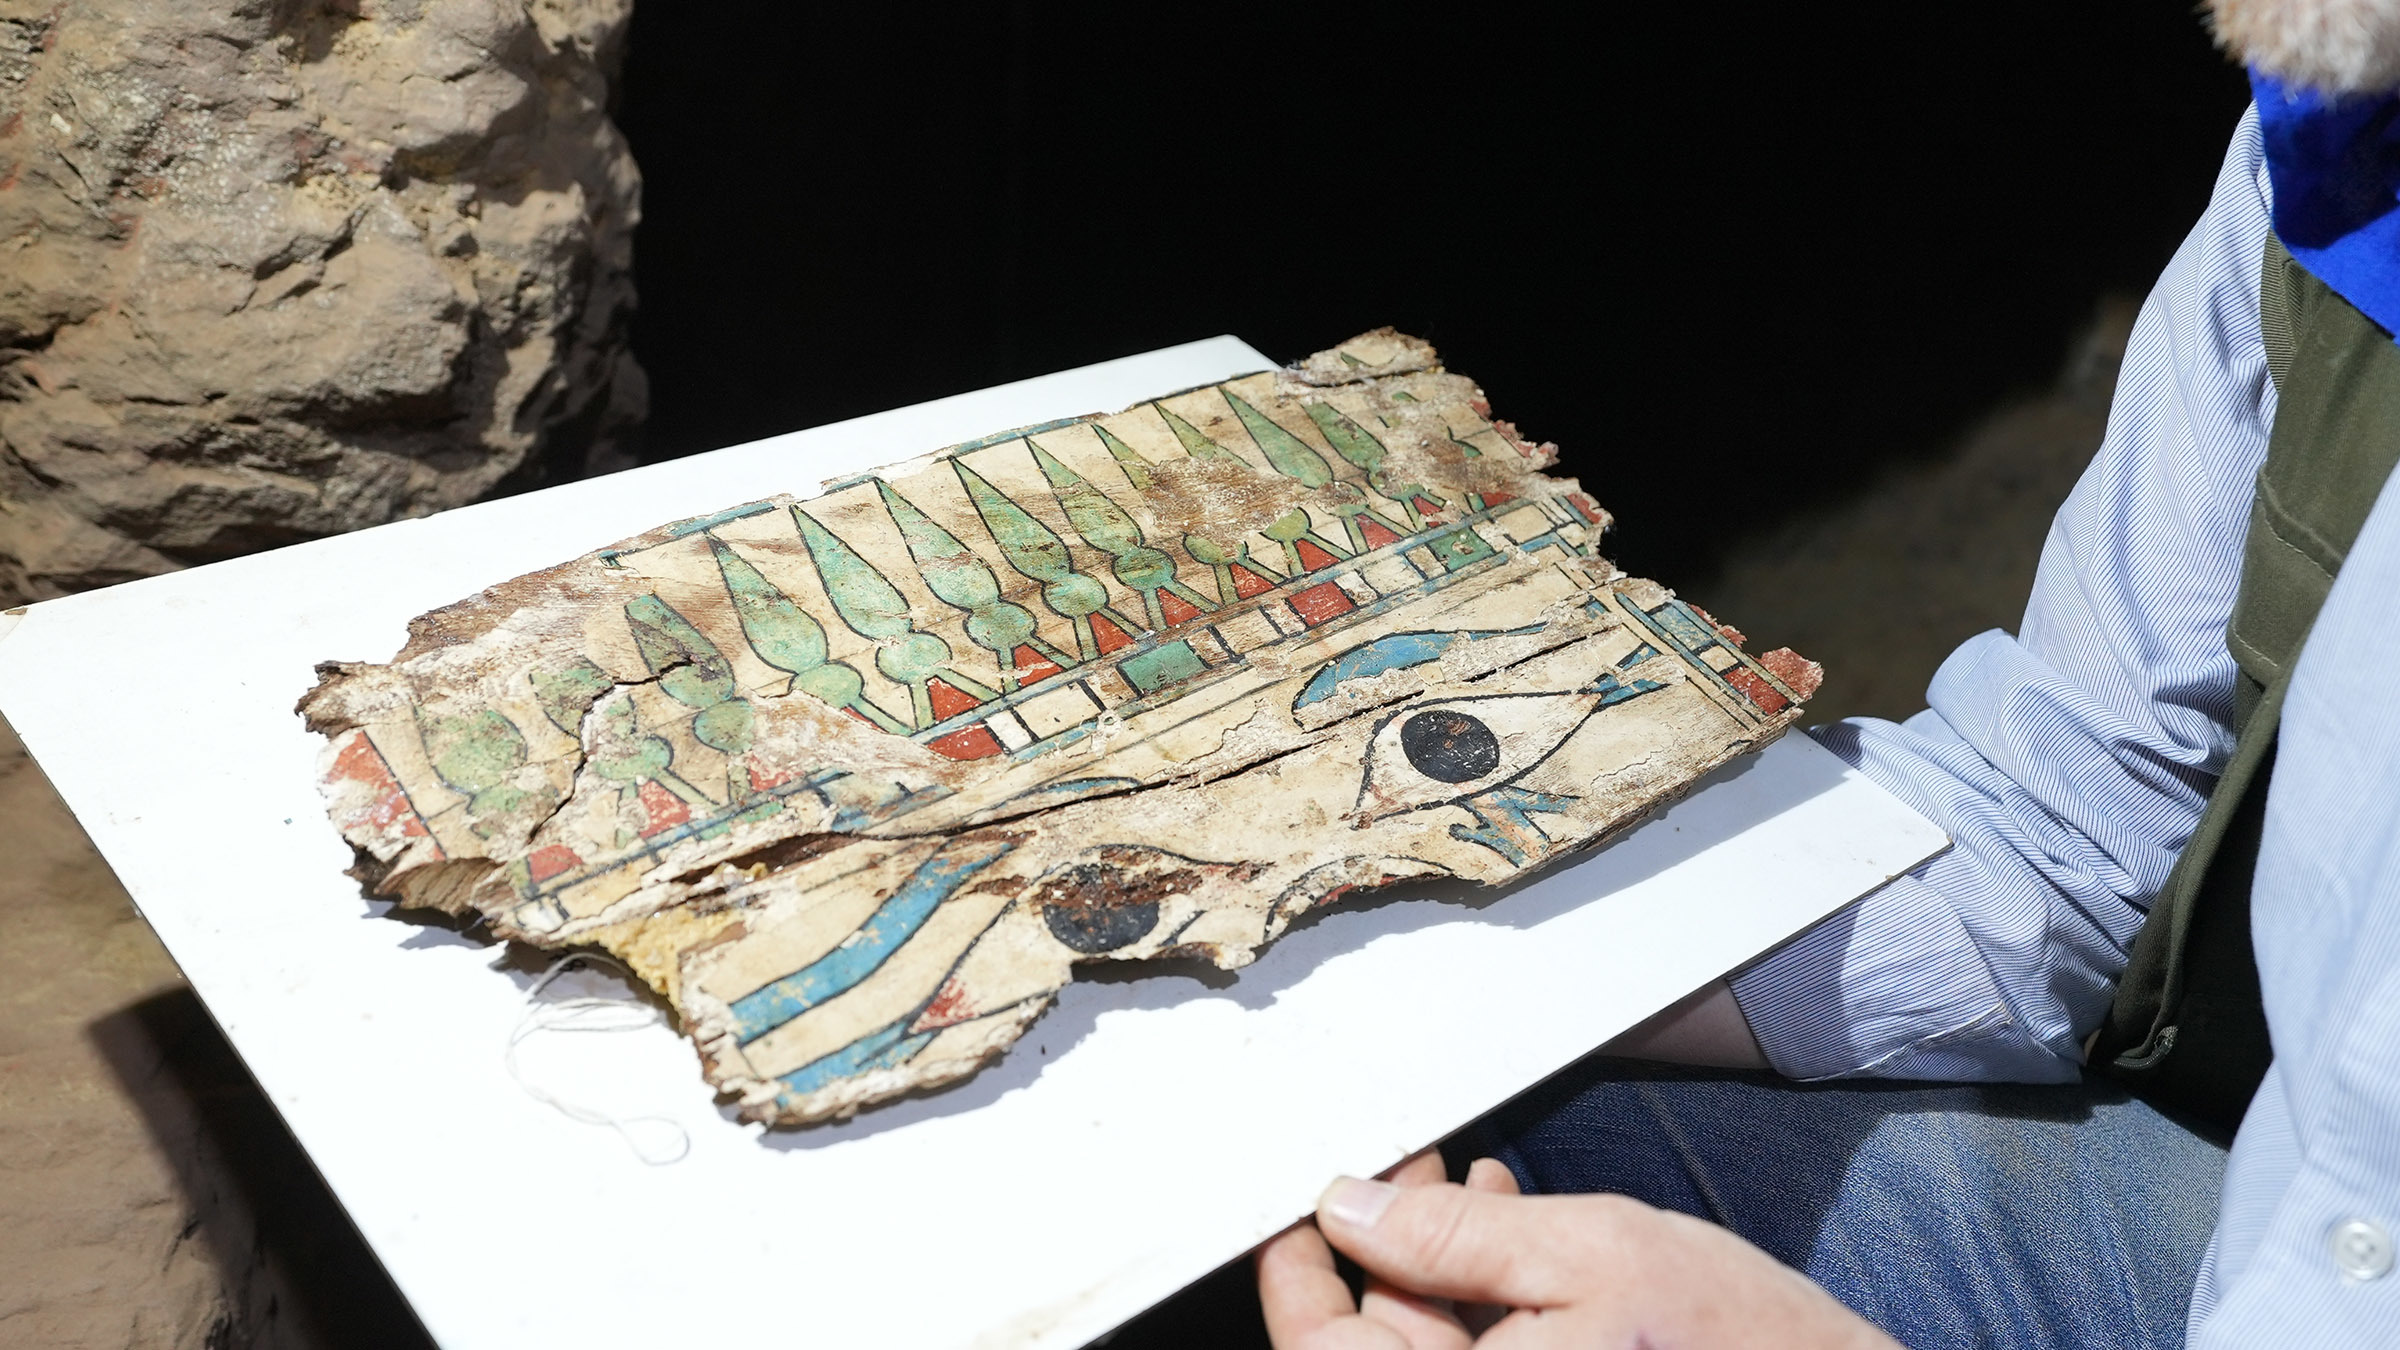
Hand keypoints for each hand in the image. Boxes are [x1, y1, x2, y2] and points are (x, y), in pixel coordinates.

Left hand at [1256, 1151, 1899, 1348]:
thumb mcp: (1593, 1253)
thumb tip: (1351, 1208)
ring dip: (1433, 1268)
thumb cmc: (1743, 1343)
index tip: (1293, 1215)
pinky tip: (1504, 1230)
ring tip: (1458, 1180)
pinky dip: (1482, 1304)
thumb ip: (1456, 1235)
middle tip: (1400, 1168)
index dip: (1297, 1282)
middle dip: (1380, 1254)